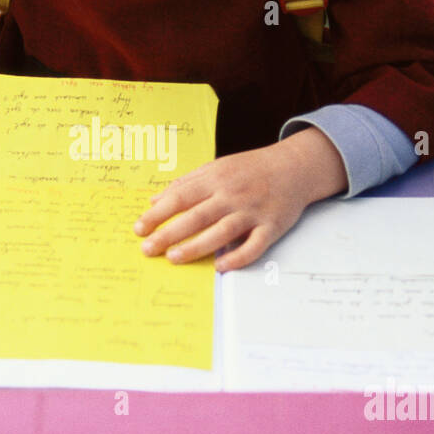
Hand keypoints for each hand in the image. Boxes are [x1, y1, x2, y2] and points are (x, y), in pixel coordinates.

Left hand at [133, 128, 347, 272]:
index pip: (180, 197)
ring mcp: (253, 211)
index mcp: (216, 178)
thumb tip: (154, 200)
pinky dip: (238, 257)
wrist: (294, 167)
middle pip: (197, 216)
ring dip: (197, 246)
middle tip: (148, 249)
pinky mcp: (272, 227)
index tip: (139, 228)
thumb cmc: (250, 169)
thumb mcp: (216, 167)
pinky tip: (220, 266)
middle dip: (169, 234)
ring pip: (222, 232)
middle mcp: (233, 195)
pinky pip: (254, 245)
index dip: (158, 214)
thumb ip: (186, 183)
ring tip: (174, 258)